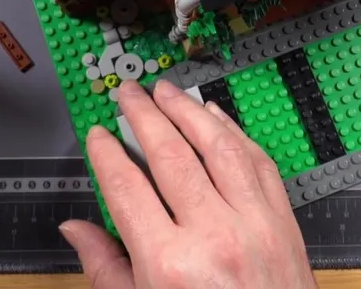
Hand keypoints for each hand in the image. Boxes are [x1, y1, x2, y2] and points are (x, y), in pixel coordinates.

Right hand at [60, 80, 316, 288]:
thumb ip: (105, 269)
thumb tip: (75, 228)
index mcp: (169, 265)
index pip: (126, 187)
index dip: (108, 154)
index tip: (98, 135)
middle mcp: (213, 237)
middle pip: (171, 154)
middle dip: (145, 116)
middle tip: (128, 95)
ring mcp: (254, 225)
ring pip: (219, 146)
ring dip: (190, 111)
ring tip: (167, 92)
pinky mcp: (284, 223)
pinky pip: (258, 161)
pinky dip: (234, 133)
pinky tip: (215, 118)